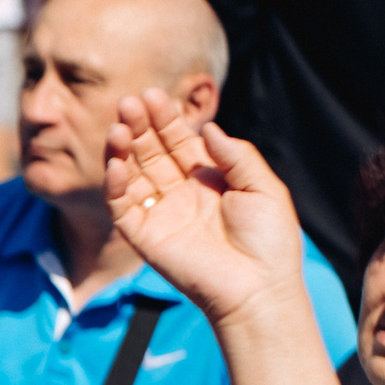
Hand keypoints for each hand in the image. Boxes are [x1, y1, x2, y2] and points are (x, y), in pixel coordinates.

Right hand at [106, 91, 302, 324]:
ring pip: (131, 173)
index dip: (165, 119)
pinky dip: (115, 184)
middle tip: (130, 102)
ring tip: (119, 126)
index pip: (179, 141)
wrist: (259, 288)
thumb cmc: (270, 242)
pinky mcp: (143, 235)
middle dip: (139, 125)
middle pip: (151, 151)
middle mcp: (180, 192)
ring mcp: (160, 213)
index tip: (153, 96)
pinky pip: (121, 205)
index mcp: (208, 179)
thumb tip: (207, 128)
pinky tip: (116, 163)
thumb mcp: (265, 189)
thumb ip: (237, 156)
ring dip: (122, 148)